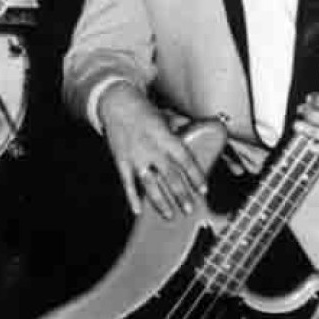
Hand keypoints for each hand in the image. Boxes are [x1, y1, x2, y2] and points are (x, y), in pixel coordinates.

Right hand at [99, 82, 207, 219]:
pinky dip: (132, 198)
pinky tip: (138, 211)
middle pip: (170, 176)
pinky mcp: (121, 161)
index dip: (196, 176)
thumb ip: (181, 128)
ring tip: (169, 215)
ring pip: (150, 185)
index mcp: (165, 137)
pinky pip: (127, 183)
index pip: (185, 160)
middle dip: (181, 194)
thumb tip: (200, 130)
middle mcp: (152, 148)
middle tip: (189, 209)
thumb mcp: (165, 116)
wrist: (116, 102)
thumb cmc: (143, 110)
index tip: (203, 190)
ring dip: (160, 202)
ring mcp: (135, 157)